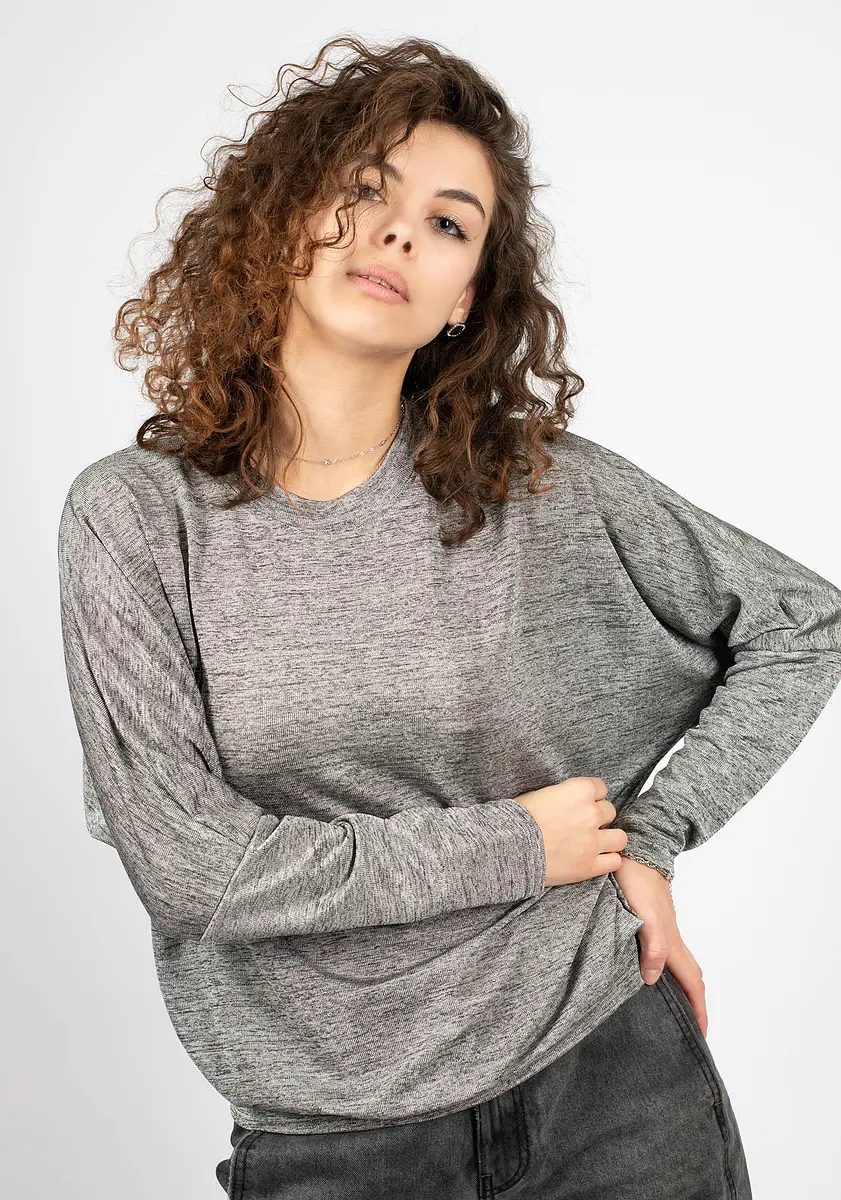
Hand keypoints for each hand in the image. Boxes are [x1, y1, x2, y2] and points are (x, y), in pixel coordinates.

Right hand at [512, 776, 628, 886]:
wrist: (508, 847)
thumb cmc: (517, 819)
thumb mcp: (540, 794)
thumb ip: (563, 796)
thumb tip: (568, 801)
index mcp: (579, 790)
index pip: (601, 787)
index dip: (592, 796)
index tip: (583, 803)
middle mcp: (590, 813)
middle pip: (610, 811)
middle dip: (599, 817)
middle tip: (584, 825)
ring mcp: (592, 841)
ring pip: (620, 838)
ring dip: (610, 839)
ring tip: (596, 843)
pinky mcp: (589, 866)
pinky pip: (614, 862)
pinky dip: (608, 861)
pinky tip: (596, 859)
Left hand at [614, 856, 708, 1037]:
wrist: (636, 847)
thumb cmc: (638, 878)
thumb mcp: (643, 914)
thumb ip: (652, 945)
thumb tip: (651, 978)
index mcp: (671, 940)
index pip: (691, 981)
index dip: (698, 1008)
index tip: (702, 1033)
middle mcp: (670, 937)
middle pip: (689, 975)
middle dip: (693, 1002)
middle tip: (690, 1026)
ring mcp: (662, 927)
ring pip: (677, 963)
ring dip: (680, 986)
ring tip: (672, 1004)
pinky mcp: (650, 919)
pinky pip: (662, 950)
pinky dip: (664, 967)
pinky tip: (648, 969)